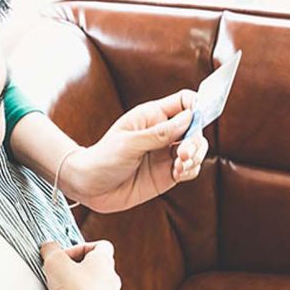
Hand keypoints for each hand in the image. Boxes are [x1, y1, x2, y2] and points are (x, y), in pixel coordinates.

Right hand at [40, 240, 120, 289]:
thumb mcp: (55, 262)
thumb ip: (50, 250)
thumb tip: (48, 247)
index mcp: (104, 262)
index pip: (101, 246)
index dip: (81, 248)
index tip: (65, 257)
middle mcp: (112, 280)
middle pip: (98, 269)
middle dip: (79, 271)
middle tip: (63, 276)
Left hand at [59, 90, 209, 213]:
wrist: (89, 187)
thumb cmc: (104, 158)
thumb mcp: (130, 143)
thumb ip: (160, 133)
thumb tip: (189, 117)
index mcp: (153, 116)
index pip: (184, 101)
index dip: (197, 105)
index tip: (199, 118)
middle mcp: (163, 133)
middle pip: (196, 128)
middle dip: (196, 140)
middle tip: (183, 153)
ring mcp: (166, 154)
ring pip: (196, 150)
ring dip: (195, 157)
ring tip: (180, 166)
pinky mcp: (167, 174)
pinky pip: (189, 169)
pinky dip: (190, 171)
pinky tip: (177, 174)